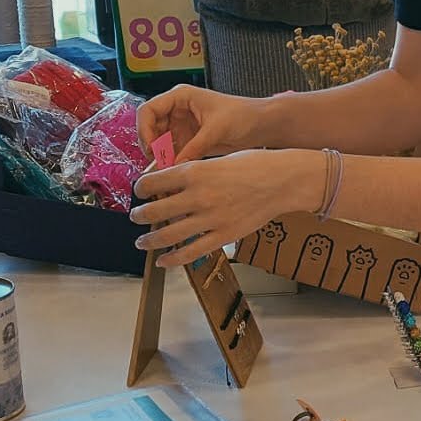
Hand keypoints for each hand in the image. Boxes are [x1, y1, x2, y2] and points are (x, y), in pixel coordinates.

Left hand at [129, 149, 321, 266]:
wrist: (284, 180)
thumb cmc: (255, 164)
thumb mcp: (219, 159)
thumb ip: (194, 172)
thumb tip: (170, 183)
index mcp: (195, 172)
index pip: (153, 182)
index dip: (141, 188)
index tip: (140, 191)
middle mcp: (198, 196)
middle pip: (154, 211)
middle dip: (139, 215)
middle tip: (136, 216)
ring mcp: (210, 219)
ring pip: (167, 235)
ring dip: (149, 240)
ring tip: (142, 241)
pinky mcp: (223, 236)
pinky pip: (190, 253)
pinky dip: (172, 259)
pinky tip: (163, 261)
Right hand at [137, 85, 270, 161]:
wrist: (261, 125)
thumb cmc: (243, 116)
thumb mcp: (217, 129)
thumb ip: (194, 147)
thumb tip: (174, 166)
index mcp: (181, 97)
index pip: (148, 110)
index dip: (144, 129)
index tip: (150, 149)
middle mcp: (177, 110)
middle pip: (150, 128)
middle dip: (151, 147)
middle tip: (158, 165)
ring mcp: (182, 126)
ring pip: (158, 143)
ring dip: (159, 157)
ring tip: (165, 172)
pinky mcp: (188, 140)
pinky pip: (171, 152)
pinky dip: (169, 163)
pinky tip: (173, 174)